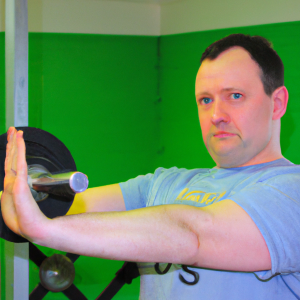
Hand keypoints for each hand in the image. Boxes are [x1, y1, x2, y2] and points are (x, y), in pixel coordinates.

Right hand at [1, 127, 48, 241]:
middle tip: (13, 129)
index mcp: (11, 183)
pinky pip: (20, 164)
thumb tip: (9, 188)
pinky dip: (20, 151)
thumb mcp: (17, 203)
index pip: (11, 163)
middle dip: (11, 142)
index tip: (14, 138)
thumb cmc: (25, 217)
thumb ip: (12, 193)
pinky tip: (20, 142)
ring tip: (15, 131)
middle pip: (11, 157)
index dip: (11, 150)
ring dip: (15, 143)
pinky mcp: (19, 184)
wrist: (30, 226)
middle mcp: (11, 180)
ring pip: (14, 158)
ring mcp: (14, 181)